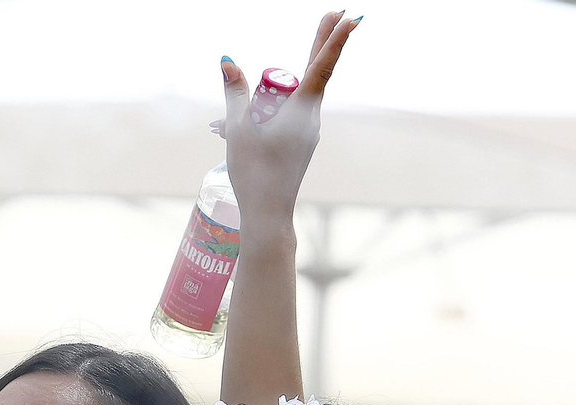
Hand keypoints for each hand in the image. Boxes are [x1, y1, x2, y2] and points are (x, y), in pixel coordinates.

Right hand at [219, 11, 360, 221]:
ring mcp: (307, 131)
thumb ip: (235, 93)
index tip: (347, 17)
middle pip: (310, 74)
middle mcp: (310, 117)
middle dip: (319, 44)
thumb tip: (227, 62)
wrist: (268, 213)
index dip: (333, 39)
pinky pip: (285, 117)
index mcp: (300, 110)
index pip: (321, 65)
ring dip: (269, 99)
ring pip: (290, 100)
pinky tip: (238, 132)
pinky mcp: (300, 143)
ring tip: (234, 127)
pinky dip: (267, 115)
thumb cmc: (254, 172)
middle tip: (337, 13)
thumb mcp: (238, 129)